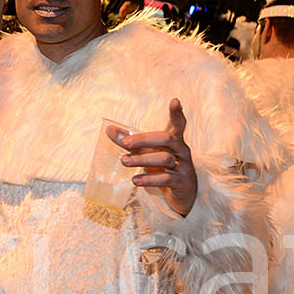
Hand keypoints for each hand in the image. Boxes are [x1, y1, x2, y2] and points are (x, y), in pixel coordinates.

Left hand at [109, 98, 197, 216]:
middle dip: (143, 140)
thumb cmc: (162, 166)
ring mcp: (184, 166)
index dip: (177, 113)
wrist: (181, 192)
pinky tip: (135, 180)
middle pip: (166, 139)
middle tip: (124, 143)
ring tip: (123, 161)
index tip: (175, 101)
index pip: (178, 123)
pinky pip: (165, 178)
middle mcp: (181, 150)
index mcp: (175, 139)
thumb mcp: (147, 151)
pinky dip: (149, 179)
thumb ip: (130, 140)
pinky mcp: (181, 181)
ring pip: (164, 159)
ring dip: (141, 159)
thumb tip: (109, 130)